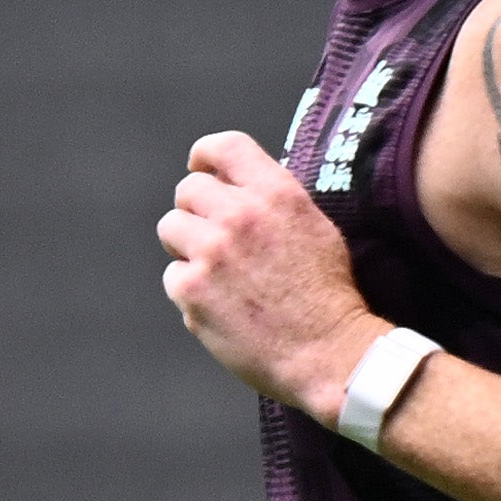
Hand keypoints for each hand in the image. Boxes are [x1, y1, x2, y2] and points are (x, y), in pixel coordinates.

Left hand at [154, 127, 377, 410]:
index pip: (225, 147)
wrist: (330, 354)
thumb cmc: (328, 297)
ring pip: (171, 228)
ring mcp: (211, 251)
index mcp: (276, 193)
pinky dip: (191, 291)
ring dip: (187, 248)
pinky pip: (173, 277)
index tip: (200, 168)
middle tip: (214, 239)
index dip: (205, 155)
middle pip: (188, 190)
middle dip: (197, 211)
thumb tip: (238, 190)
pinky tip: (221, 306)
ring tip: (215, 273)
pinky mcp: (191, 289)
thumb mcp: (316, 229)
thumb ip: (274, 203)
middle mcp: (240, 215)